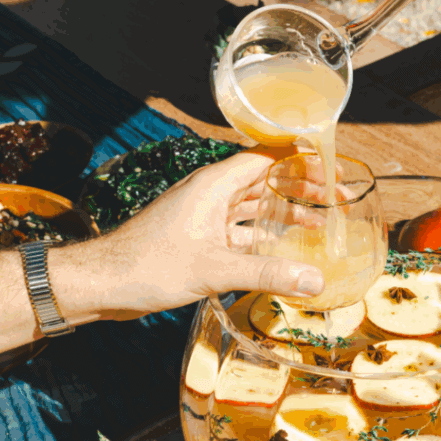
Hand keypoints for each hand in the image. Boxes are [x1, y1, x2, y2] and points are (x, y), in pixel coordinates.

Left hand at [69, 151, 325, 319]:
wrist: (104, 283)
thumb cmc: (149, 265)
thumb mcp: (215, 270)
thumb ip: (268, 274)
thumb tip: (315, 280)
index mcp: (213, 185)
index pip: (266, 157)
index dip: (300, 159)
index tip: (330, 167)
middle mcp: (210, 195)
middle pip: (264, 181)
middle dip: (300, 188)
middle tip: (336, 199)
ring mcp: (203, 217)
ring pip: (253, 208)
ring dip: (284, 213)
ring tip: (319, 223)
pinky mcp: (197, 239)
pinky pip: (240, 232)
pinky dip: (263, 238)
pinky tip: (282, 251)